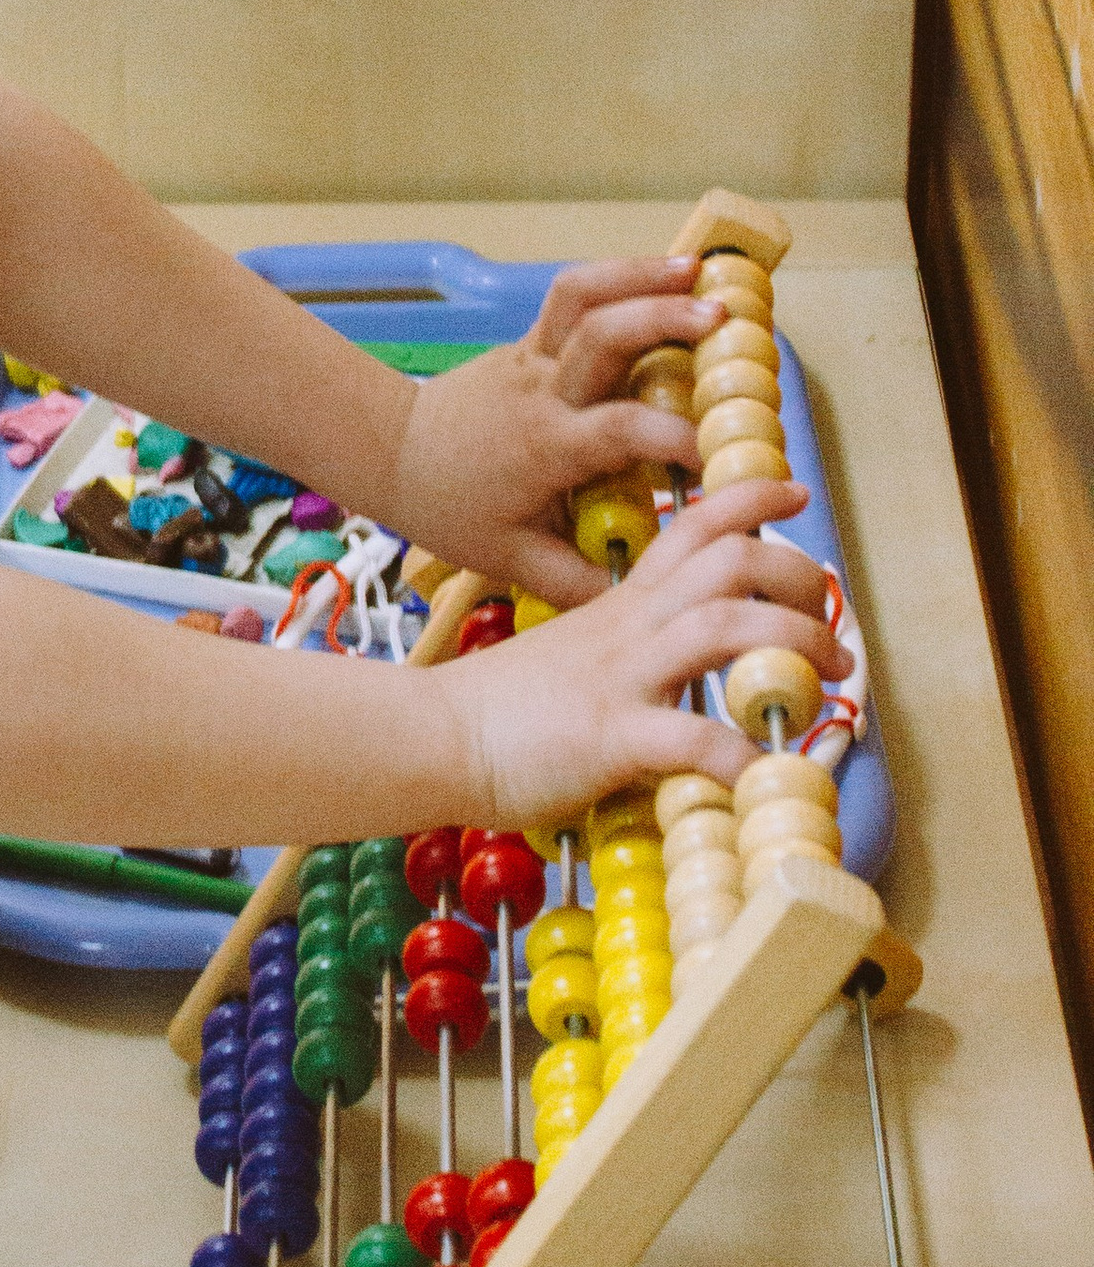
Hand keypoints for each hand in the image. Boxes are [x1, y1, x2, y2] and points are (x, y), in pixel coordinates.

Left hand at [385, 258, 721, 607]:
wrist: (395, 454)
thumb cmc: (453, 508)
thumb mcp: (512, 559)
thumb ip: (579, 580)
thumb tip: (650, 600)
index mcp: (544, 447)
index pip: (616, 430)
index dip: (669, 435)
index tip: (718, 453)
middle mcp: (541, 390)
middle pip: (600, 337)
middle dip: (661, 321)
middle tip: (720, 323)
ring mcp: (533, 355)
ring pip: (581, 298)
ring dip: (640, 277)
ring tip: (697, 271)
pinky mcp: (530, 339)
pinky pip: (573, 296)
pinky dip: (618, 277)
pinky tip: (665, 272)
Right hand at [435, 487, 847, 831]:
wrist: (434, 734)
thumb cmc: (499, 705)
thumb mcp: (573, 654)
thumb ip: (627, 650)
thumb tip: (672, 667)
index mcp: (621, 604)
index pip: (693, 527)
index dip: (751, 501)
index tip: (796, 494)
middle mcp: (630, 628)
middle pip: (730, 562)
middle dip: (798, 579)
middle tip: (832, 624)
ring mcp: (623, 677)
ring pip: (726, 626)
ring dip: (794, 646)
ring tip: (828, 684)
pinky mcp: (613, 736)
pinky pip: (692, 737)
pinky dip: (740, 753)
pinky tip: (766, 772)